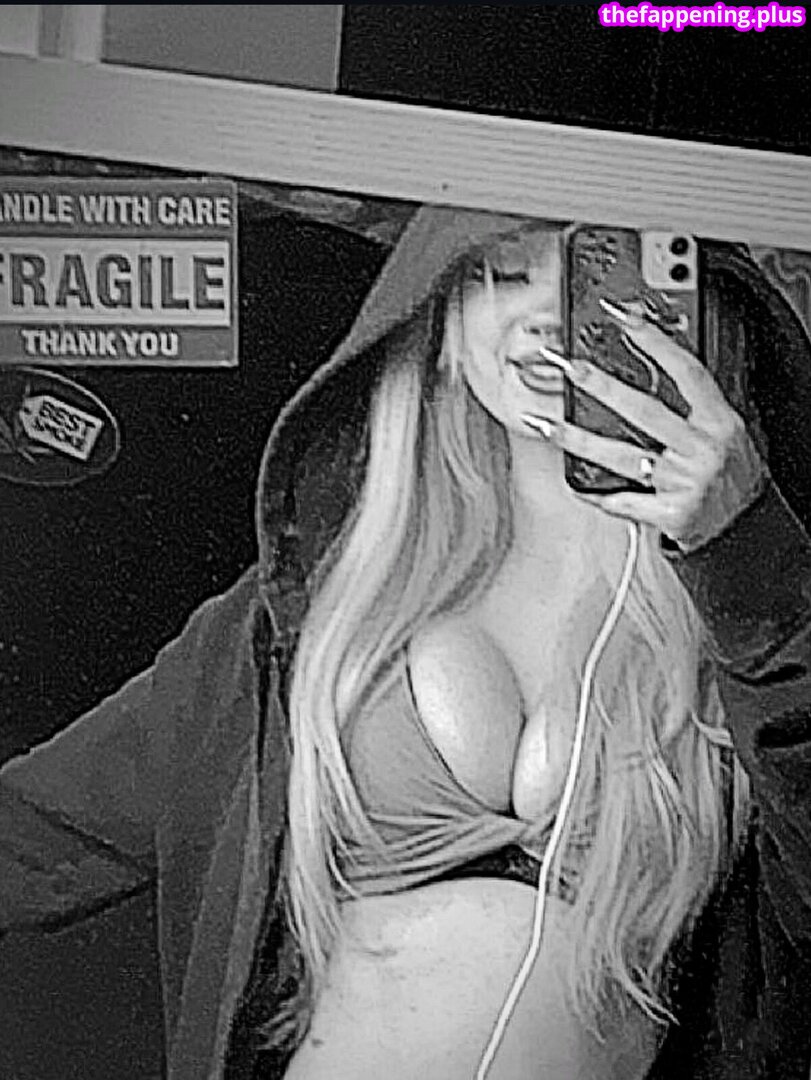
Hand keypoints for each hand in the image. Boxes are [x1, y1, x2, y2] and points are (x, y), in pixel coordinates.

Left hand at [523, 299, 768, 551]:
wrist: (747, 529)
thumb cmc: (734, 478)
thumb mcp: (731, 434)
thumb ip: (698, 407)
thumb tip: (657, 365)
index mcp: (722, 422)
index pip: (687, 372)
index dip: (655, 341)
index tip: (623, 317)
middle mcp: (703, 449)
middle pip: (644, 410)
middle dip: (602, 386)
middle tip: (569, 367)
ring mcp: (685, 482)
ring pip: (621, 456)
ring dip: (578, 439)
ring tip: (546, 425)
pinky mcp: (671, 514)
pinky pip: (625, 501)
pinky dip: (600, 496)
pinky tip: (580, 488)